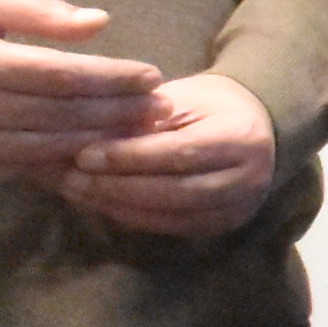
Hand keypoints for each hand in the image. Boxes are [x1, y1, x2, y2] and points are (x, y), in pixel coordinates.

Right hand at [0, 0, 162, 183]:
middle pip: (64, 116)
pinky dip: (62, 159)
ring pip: (50, 148)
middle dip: (121, 113)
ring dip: (101, 141)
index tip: (153, 76)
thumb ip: (38, 11)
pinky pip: (23, 167)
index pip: (64, 76)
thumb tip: (99, 23)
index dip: (114, 78)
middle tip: (164, 109)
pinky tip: (96, 149)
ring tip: (143, 131)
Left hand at [51, 71, 279, 237]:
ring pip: (171, 216)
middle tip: (72, 180)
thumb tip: (93, 139)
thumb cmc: (211, 106)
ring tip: (78, 194)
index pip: (177, 152)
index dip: (128, 158)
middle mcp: (246, 178)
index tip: (84, 155)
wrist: (256, 127)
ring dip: (119, 207)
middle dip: (117, 187)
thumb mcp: (182, 98)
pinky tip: (103, 206)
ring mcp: (237, 208)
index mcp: (239, 136)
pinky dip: (134, 219)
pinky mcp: (221, 225)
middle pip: (174, 191)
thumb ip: (145, 119)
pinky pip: (172, 228)